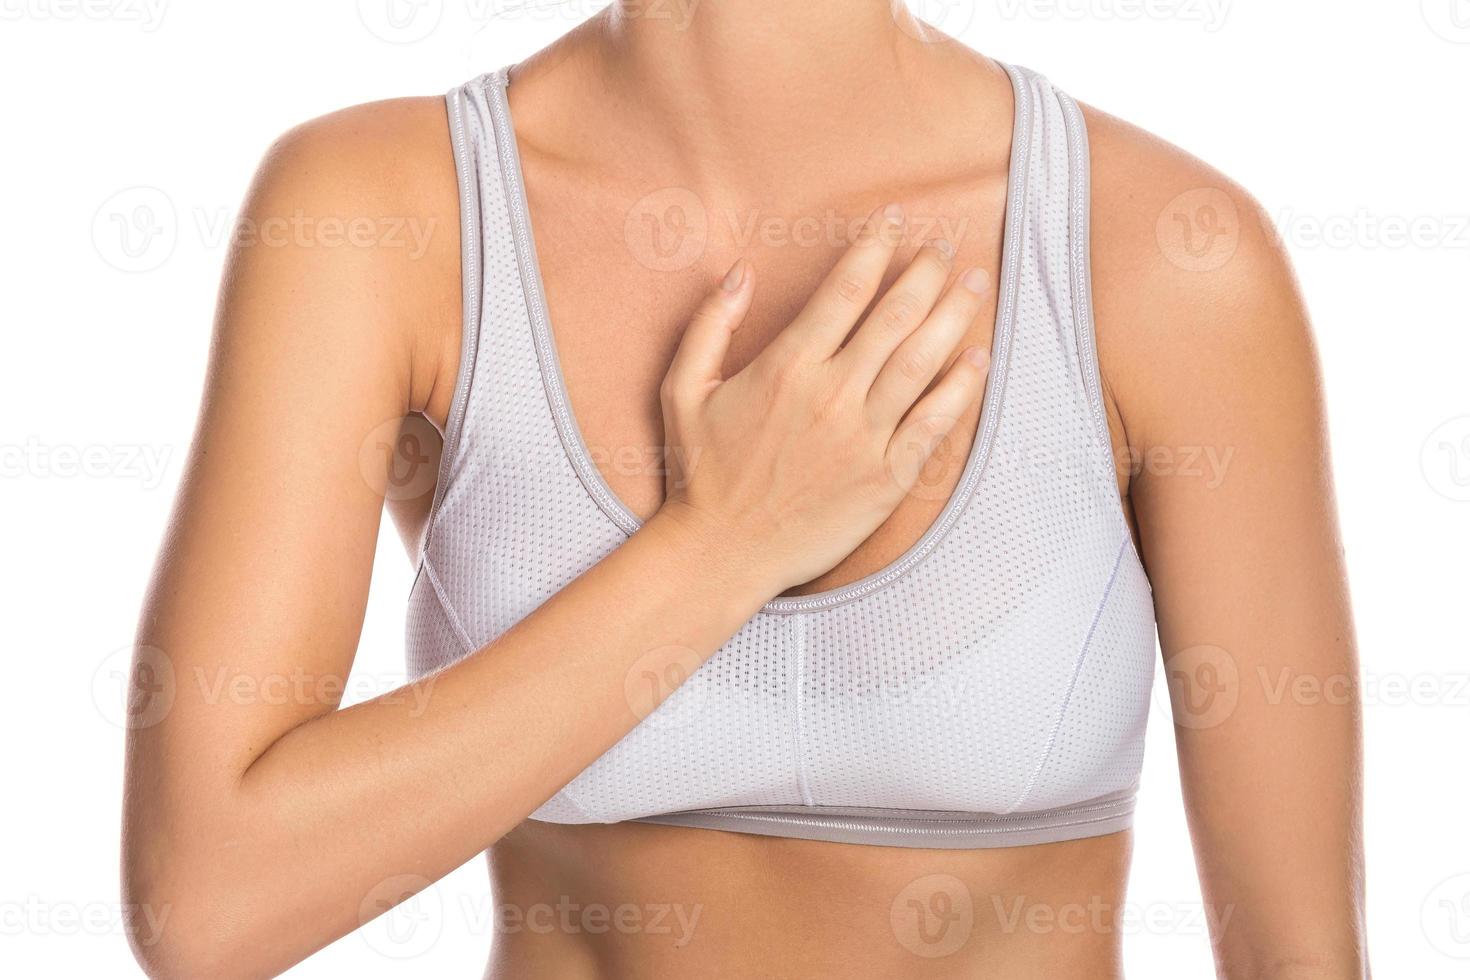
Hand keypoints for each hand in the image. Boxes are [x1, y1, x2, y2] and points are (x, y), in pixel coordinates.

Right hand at [656, 203, 992, 594]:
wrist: (723, 552)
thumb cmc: (701, 473)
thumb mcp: (682, 390)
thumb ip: (710, 326)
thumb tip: (740, 272)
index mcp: (787, 366)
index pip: (846, 290)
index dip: (876, 247)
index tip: (895, 220)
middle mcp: (833, 395)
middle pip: (896, 316)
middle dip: (927, 273)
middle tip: (946, 247)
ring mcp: (865, 437)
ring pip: (924, 361)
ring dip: (955, 315)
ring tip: (975, 282)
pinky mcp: (886, 477)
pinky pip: (934, 424)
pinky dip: (961, 389)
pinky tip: (978, 360)